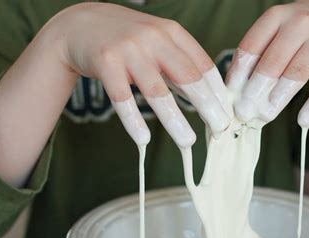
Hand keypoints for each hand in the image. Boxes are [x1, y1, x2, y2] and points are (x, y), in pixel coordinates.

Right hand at [53, 3, 231, 146]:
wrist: (80, 24)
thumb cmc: (128, 39)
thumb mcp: (158, 42)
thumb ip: (180, 65)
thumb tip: (210, 97)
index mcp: (171, 33)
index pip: (202, 64)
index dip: (217, 91)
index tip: (229, 113)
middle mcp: (153, 38)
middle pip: (186, 76)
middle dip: (206, 105)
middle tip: (220, 129)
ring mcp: (128, 50)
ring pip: (156, 91)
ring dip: (174, 120)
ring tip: (188, 141)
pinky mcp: (105, 63)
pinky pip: (122, 97)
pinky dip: (133, 120)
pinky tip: (144, 139)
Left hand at [226, 0, 308, 127]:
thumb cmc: (300, 32)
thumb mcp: (278, 32)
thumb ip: (259, 54)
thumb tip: (234, 90)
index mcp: (276, 16)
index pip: (251, 47)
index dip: (238, 75)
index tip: (230, 97)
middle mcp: (300, 22)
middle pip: (272, 62)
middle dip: (255, 91)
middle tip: (244, 113)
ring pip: (297, 74)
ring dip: (279, 99)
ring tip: (266, 117)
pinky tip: (303, 121)